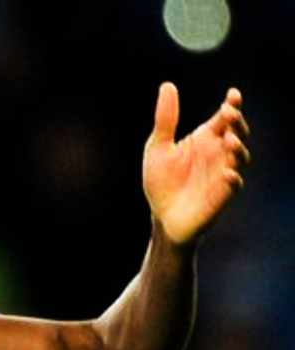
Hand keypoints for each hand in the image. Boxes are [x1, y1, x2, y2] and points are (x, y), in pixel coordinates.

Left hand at [143, 82, 250, 246]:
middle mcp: (219, 152)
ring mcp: (223, 172)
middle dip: (237, 122)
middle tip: (230, 114)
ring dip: (237, 148)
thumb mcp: (158, 147)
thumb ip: (166, 119)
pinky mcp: (222, 194)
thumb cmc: (161, 181)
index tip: (232, 95)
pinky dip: (233, 179)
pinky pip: (234, 185)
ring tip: (229, 141)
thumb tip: (167, 85)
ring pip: (240, 156)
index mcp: (206, 138)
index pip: (224, 117)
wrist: (162, 215)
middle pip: (236, 132)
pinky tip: (227, 174)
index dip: (232, 105)